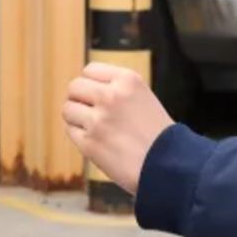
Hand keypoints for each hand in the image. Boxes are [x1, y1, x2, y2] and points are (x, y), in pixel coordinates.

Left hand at [61, 62, 174, 194]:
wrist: (168, 166)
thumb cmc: (157, 135)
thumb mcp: (142, 97)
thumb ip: (116, 89)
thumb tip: (84, 88)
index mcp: (127, 80)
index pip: (90, 70)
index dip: (91, 84)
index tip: (98, 96)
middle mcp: (110, 96)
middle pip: (74, 87)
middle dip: (79, 99)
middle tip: (91, 113)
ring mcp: (98, 120)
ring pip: (68, 109)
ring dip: (76, 118)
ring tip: (94, 128)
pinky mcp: (89, 143)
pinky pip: (71, 131)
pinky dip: (79, 136)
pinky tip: (96, 142)